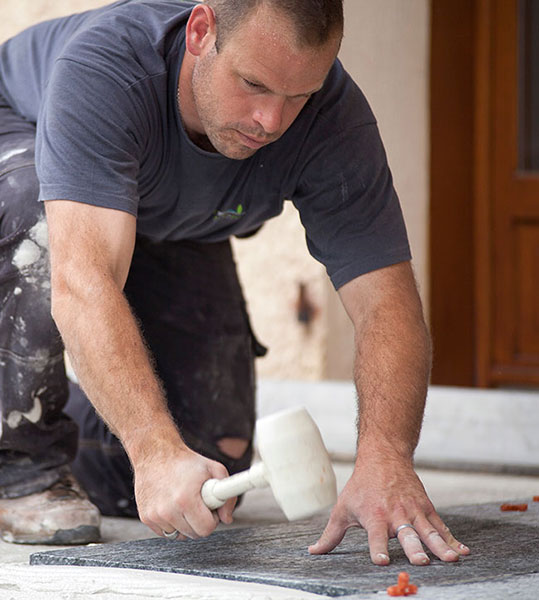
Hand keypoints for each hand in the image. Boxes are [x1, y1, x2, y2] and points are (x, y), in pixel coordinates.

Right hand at [133, 444, 234, 540]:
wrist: (155, 453)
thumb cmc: (185, 461)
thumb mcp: (214, 469)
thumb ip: (227, 495)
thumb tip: (227, 518)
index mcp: (186, 499)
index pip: (206, 529)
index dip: (213, 519)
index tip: (210, 508)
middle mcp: (168, 510)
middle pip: (193, 534)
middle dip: (200, 521)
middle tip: (198, 504)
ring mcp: (155, 515)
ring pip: (179, 535)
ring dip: (185, 523)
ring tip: (185, 502)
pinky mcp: (145, 517)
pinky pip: (165, 532)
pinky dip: (171, 523)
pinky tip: (172, 505)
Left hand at [308, 450, 469, 564]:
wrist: (383, 457)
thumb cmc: (361, 487)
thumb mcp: (343, 508)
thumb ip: (331, 534)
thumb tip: (313, 552)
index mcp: (373, 517)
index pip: (375, 537)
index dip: (378, 549)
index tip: (381, 561)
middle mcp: (394, 515)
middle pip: (406, 535)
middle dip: (414, 548)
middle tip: (422, 561)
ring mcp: (413, 511)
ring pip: (428, 531)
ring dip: (440, 546)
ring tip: (452, 559)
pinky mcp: (426, 508)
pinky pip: (441, 526)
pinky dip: (452, 539)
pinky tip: (463, 552)